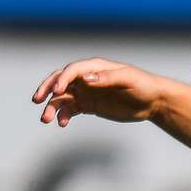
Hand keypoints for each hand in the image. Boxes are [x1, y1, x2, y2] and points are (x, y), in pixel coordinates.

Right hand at [32, 58, 168, 126]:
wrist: (153, 101)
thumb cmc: (143, 86)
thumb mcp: (128, 79)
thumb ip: (107, 78)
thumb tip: (85, 78)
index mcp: (95, 67)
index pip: (72, 71)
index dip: (61, 80)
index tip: (56, 92)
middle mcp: (86, 78)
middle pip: (60, 81)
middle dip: (46, 90)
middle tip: (36, 100)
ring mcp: (86, 92)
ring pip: (62, 98)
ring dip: (52, 107)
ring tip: (46, 119)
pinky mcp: (89, 105)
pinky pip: (70, 110)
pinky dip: (64, 116)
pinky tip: (62, 124)